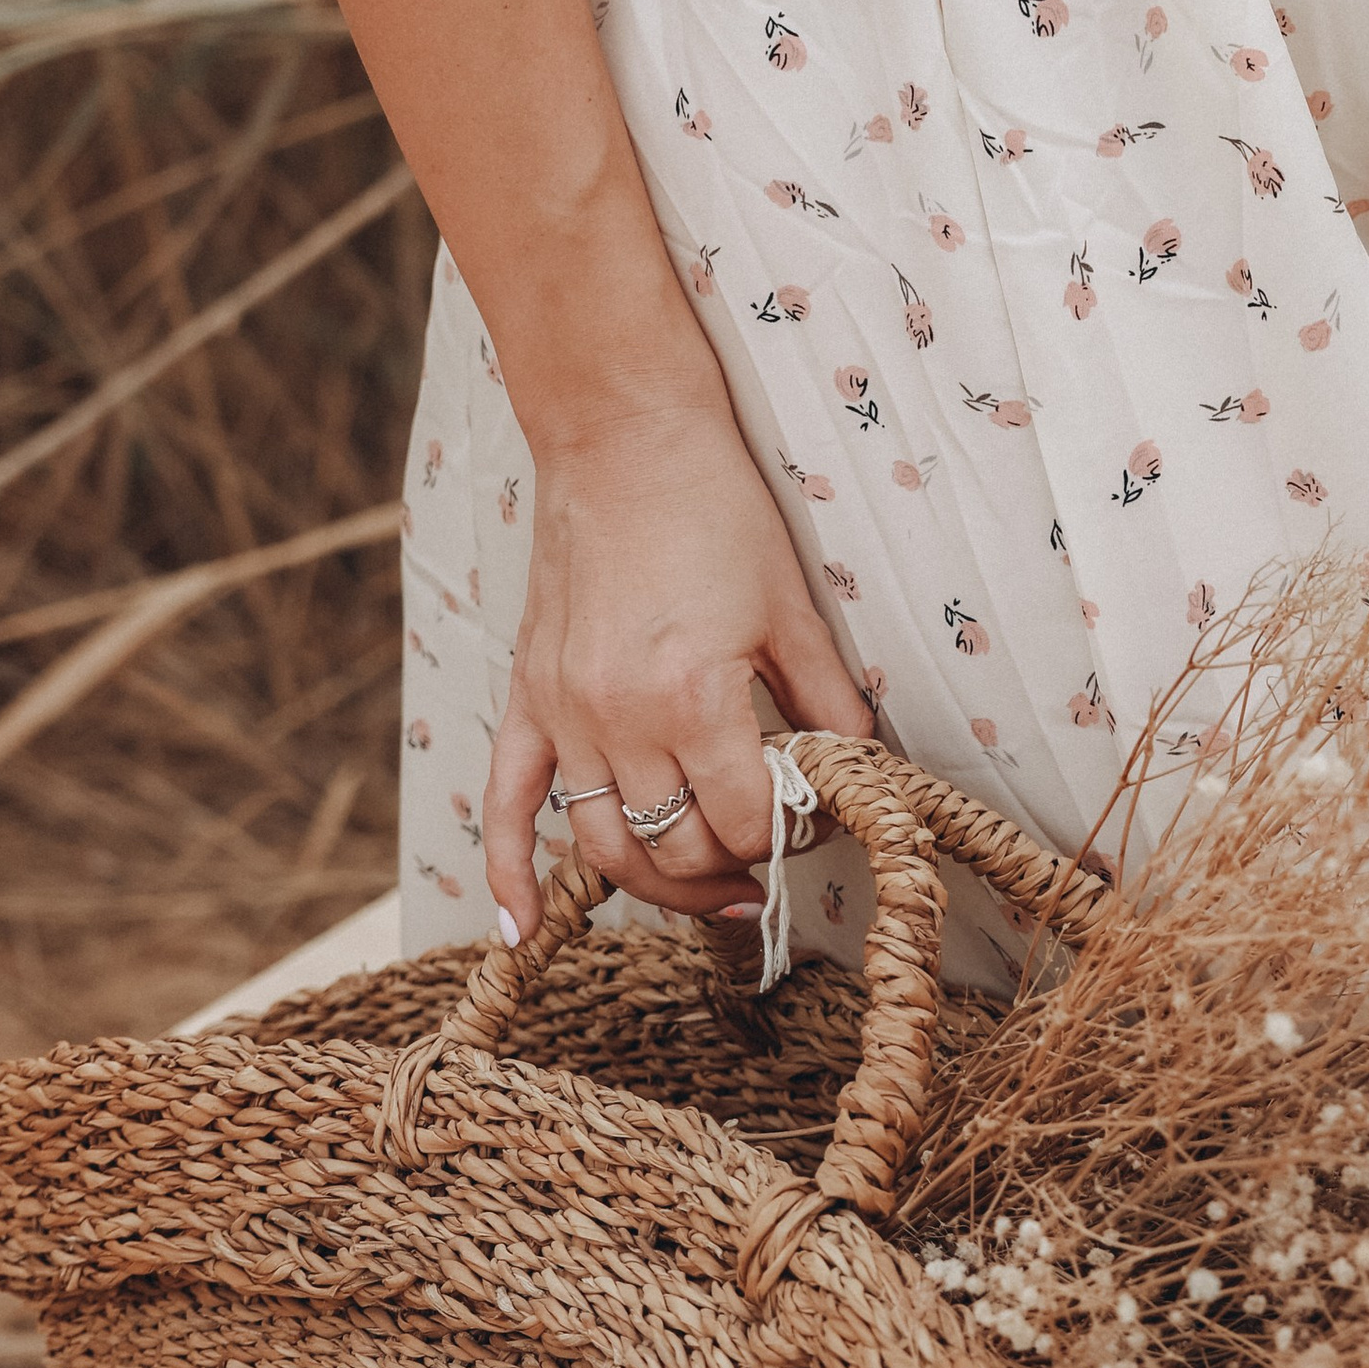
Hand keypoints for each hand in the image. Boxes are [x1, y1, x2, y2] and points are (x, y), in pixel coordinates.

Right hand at [482, 396, 873, 940]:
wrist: (623, 437)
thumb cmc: (715, 509)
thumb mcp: (792, 606)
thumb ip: (827, 699)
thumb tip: (863, 768)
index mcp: (692, 696)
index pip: (743, 821)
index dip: (787, 837)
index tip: (812, 822)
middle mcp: (618, 718)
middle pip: (674, 850)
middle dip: (730, 871)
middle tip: (768, 863)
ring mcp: (563, 714)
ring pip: (602, 847)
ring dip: (655, 889)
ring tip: (705, 893)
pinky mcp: (527, 697)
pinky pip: (506, 805)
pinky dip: (509, 873)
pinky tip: (520, 930)